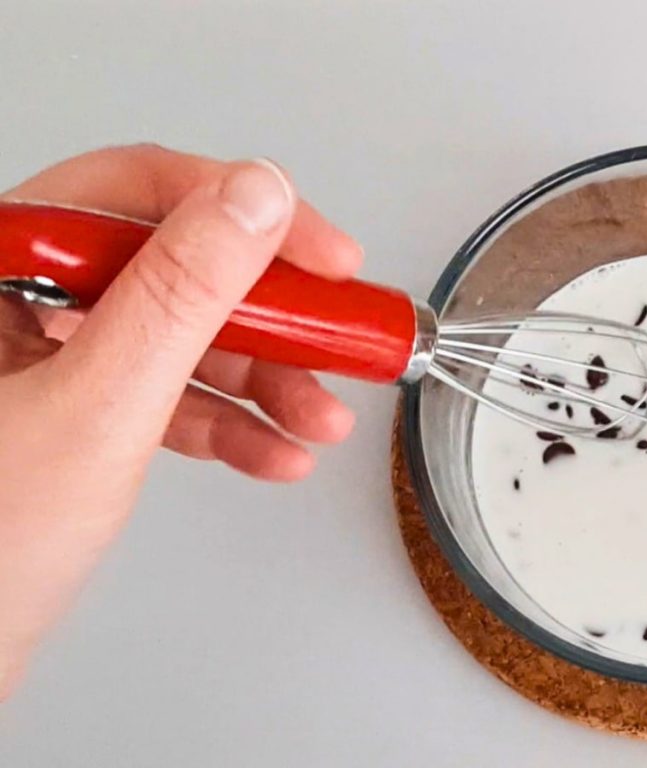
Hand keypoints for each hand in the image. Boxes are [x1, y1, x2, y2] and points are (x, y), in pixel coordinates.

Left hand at [0, 144, 361, 697]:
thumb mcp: (100, 406)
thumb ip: (181, 294)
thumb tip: (255, 198)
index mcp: (0, 264)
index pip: (140, 192)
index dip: (247, 213)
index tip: (323, 254)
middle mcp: (21, 298)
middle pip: (175, 267)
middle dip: (270, 317)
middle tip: (338, 336)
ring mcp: (50, 358)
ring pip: (181, 337)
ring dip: (264, 379)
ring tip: (319, 418)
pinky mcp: (78, 411)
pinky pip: (167, 396)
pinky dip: (227, 423)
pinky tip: (274, 451)